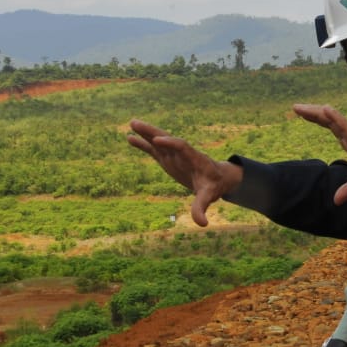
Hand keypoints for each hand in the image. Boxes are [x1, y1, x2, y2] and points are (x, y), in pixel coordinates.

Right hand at [127, 119, 242, 225]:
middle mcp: (182, 153)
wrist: (217, 179)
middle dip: (153, 131)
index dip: (170, 143)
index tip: (158, 140)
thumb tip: (202, 224)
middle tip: (136, 123)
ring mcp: (173, 155)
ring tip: (132, 123)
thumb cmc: (214, 186)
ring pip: (158, 141)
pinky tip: (129, 138)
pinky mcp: (167, 159)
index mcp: (194, 158)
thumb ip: (202, 208)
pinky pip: (153, 149)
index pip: (182, 147)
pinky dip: (143, 144)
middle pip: (167, 138)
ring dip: (146, 133)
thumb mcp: (208, 197)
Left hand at [292, 104, 346, 203]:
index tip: (304, 114)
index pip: (332, 128)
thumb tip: (336, 200)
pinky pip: (346, 128)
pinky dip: (335, 119)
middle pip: (329, 121)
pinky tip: (325, 110)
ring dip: (317, 113)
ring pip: (333, 122)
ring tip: (300, 108)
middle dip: (312, 113)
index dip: (319, 119)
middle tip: (296, 107)